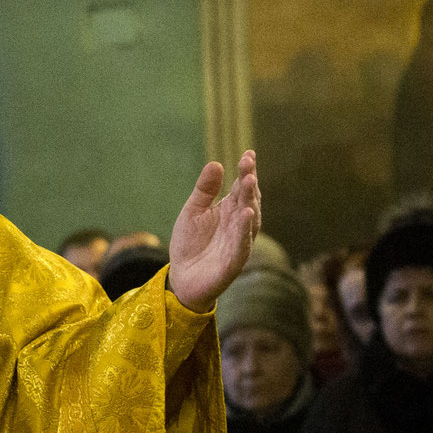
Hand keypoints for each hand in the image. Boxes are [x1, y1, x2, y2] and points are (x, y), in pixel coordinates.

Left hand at [167, 151, 260, 312]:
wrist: (182, 278)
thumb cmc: (190, 243)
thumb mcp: (193, 211)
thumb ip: (204, 190)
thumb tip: (216, 163)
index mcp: (230, 210)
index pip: (241, 188)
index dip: (246, 171)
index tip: (248, 154)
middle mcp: (239, 224)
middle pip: (248, 200)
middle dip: (249, 182)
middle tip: (248, 164)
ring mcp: (238, 242)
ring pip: (249, 220)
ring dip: (250, 201)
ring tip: (249, 182)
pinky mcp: (233, 262)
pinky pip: (242, 244)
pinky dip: (244, 229)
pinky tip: (247, 214)